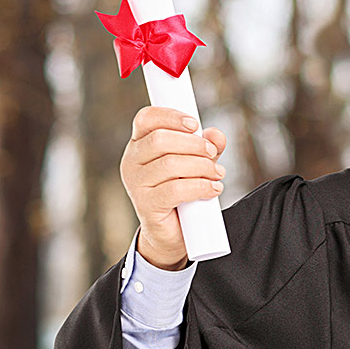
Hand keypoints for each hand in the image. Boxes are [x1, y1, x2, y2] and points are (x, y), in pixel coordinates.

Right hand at [121, 106, 227, 270]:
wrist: (172, 232)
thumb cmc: (182, 192)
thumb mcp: (196, 164)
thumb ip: (206, 147)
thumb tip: (216, 134)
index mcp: (139, 145)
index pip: (146, 119)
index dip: (170, 116)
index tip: (195, 124)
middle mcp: (132, 161)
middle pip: (160, 140)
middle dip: (193, 144)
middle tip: (212, 153)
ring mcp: (135, 184)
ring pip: (170, 164)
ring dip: (201, 166)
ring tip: (217, 174)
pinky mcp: (146, 205)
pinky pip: (175, 190)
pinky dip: (200, 187)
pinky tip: (213, 189)